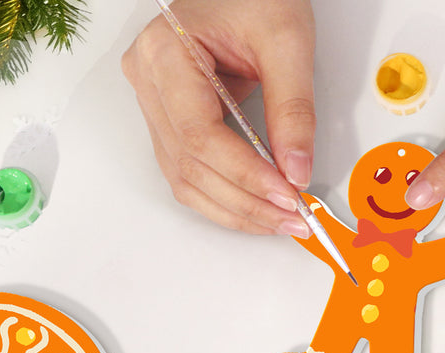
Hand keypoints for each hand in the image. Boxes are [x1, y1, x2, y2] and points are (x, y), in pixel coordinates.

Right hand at [122, 0, 314, 235]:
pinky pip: (191, 174)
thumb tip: (296, 170)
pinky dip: (226, 198)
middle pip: (192, 166)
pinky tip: (258, 208)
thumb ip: (293, 109)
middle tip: (293, 218)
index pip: (201, 135)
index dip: (246, 175)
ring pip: (187, 180)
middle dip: (247, 201)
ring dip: (236, 210)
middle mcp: (149, 80)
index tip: (287, 194)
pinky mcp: (171, 121)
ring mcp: (154, 104)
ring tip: (280, 220)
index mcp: (164, 52)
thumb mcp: (286, 41)